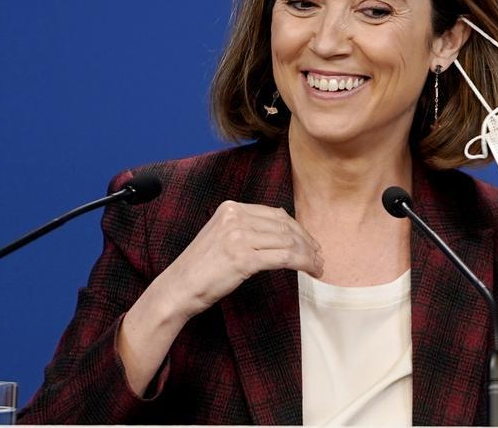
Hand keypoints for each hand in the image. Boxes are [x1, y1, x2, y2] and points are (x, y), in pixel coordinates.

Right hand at [153, 200, 324, 320]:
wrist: (178, 288)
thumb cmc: (201, 269)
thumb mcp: (222, 237)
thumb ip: (247, 228)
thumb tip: (284, 231)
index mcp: (230, 208)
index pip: (276, 214)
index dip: (298, 229)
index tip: (309, 242)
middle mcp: (235, 218)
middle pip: (285, 226)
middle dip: (306, 242)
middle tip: (319, 255)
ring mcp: (238, 237)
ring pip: (288, 242)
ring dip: (308, 255)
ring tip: (317, 266)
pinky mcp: (243, 259)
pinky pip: (284, 258)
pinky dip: (303, 263)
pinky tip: (311, 270)